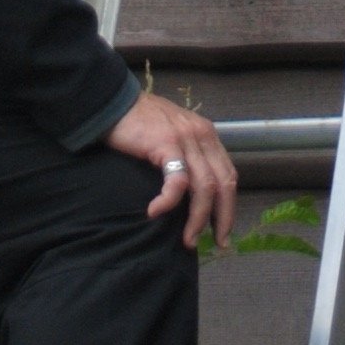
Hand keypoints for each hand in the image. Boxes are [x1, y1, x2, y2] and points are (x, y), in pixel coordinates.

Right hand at [107, 87, 238, 246]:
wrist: (115, 102)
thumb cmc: (141, 123)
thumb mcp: (174, 136)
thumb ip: (188, 157)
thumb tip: (192, 196)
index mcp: (207, 135)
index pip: (228, 175)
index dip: (229, 206)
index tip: (222, 231)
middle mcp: (202, 135)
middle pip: (223, 183)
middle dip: (222, 218)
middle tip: (216, 242)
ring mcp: (186, 139)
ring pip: (204, 187)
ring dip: (197, 218)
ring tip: (188, 240)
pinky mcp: (166, 143)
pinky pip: (177, 181)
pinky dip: (169, 201)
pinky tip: (155, 212)